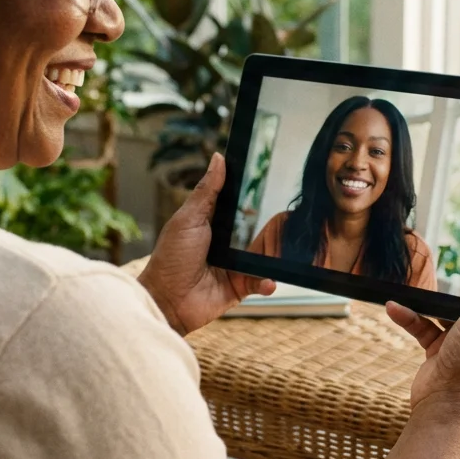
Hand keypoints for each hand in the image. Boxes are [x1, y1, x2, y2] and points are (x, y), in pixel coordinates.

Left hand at [138, 153, 275, 334]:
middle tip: (292, 217)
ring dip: (276, 253)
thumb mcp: (189, 218)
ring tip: (291, 248)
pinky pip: (261, 282)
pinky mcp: (240, 287)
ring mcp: (236, 265)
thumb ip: (206, 191)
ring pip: (265, 255)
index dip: (256, 194)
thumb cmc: (171, 257)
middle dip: (274, 225)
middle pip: (258, 229)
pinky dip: (267, 282)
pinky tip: (269, 280)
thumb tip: (219, 158)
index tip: (275, 179)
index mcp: (214, 223)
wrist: (167, 300)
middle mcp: (228, 242)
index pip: (240, 205)